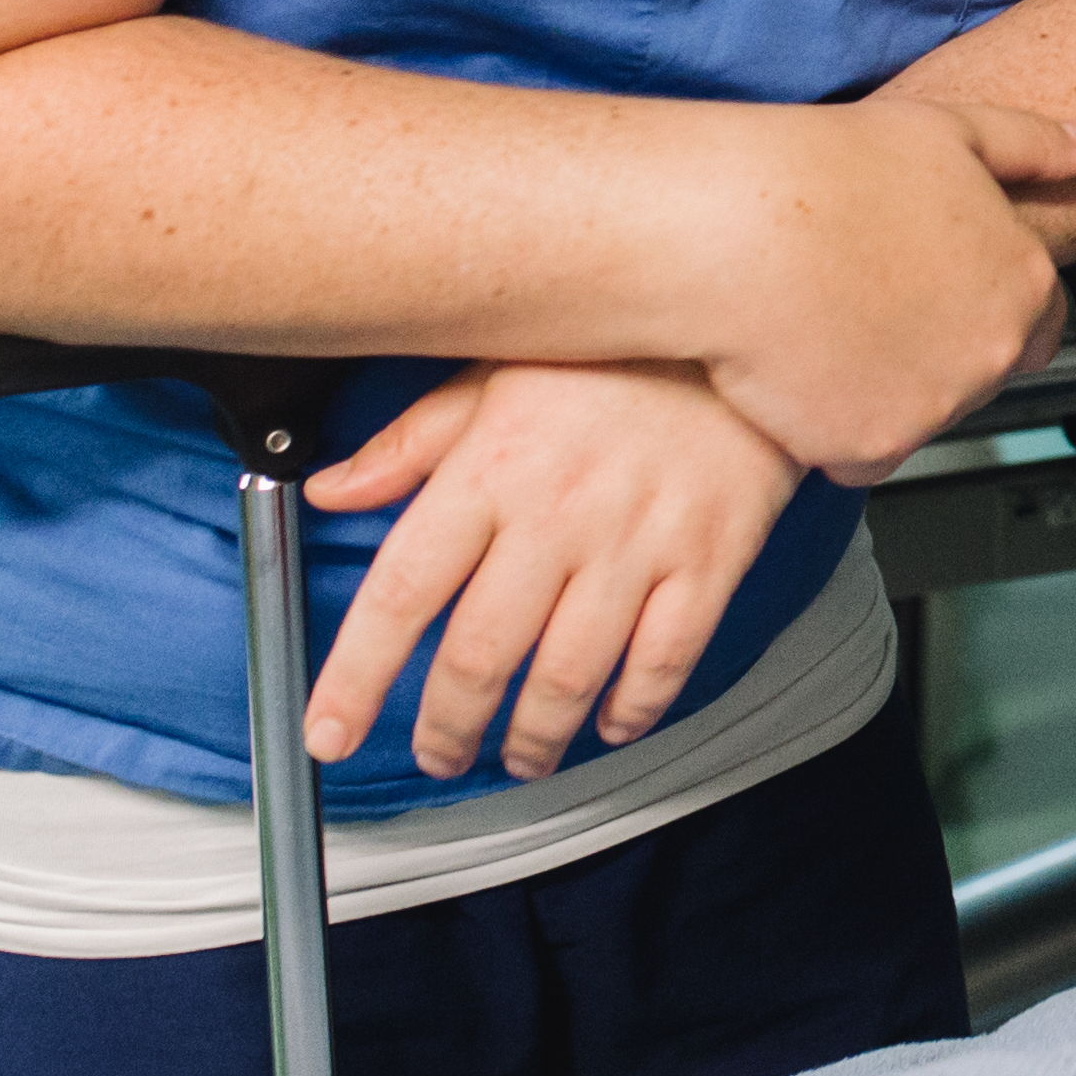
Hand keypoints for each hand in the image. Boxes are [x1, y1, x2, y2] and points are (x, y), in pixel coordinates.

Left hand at [300, 361, 806, 779]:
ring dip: (533, 737)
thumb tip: (328, 489)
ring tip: (519, 756)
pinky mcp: (710, 558)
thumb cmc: (613, 352)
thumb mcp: (493, 373)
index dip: (356, 677)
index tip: (329, 733)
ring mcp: (639, 541)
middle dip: (448, 727)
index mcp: (492, 466)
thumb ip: (409, 443)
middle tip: (440, 754)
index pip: (402, 592)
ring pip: (569, 674)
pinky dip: (631, 709)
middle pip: (482, 654)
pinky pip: (664, 660)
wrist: (746, 319)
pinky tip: (609, 723)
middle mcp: (558, 513)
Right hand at [689, 95, 1075, 480]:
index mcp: (1021, 282)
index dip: (990, 307)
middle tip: (874, 305)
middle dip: (938, 348)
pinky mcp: (869, 447)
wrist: (741, 232)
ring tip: (833, 329)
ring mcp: (933, 407)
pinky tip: (806, 373)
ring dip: (889, 389)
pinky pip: (862, 455)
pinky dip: (836, 429)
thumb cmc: (832, 174)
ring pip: (921, 415)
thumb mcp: (952, 130)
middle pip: (978, 372)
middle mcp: (990, 353)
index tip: (947, 297)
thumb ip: (1032, 146)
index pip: (1041, 323)